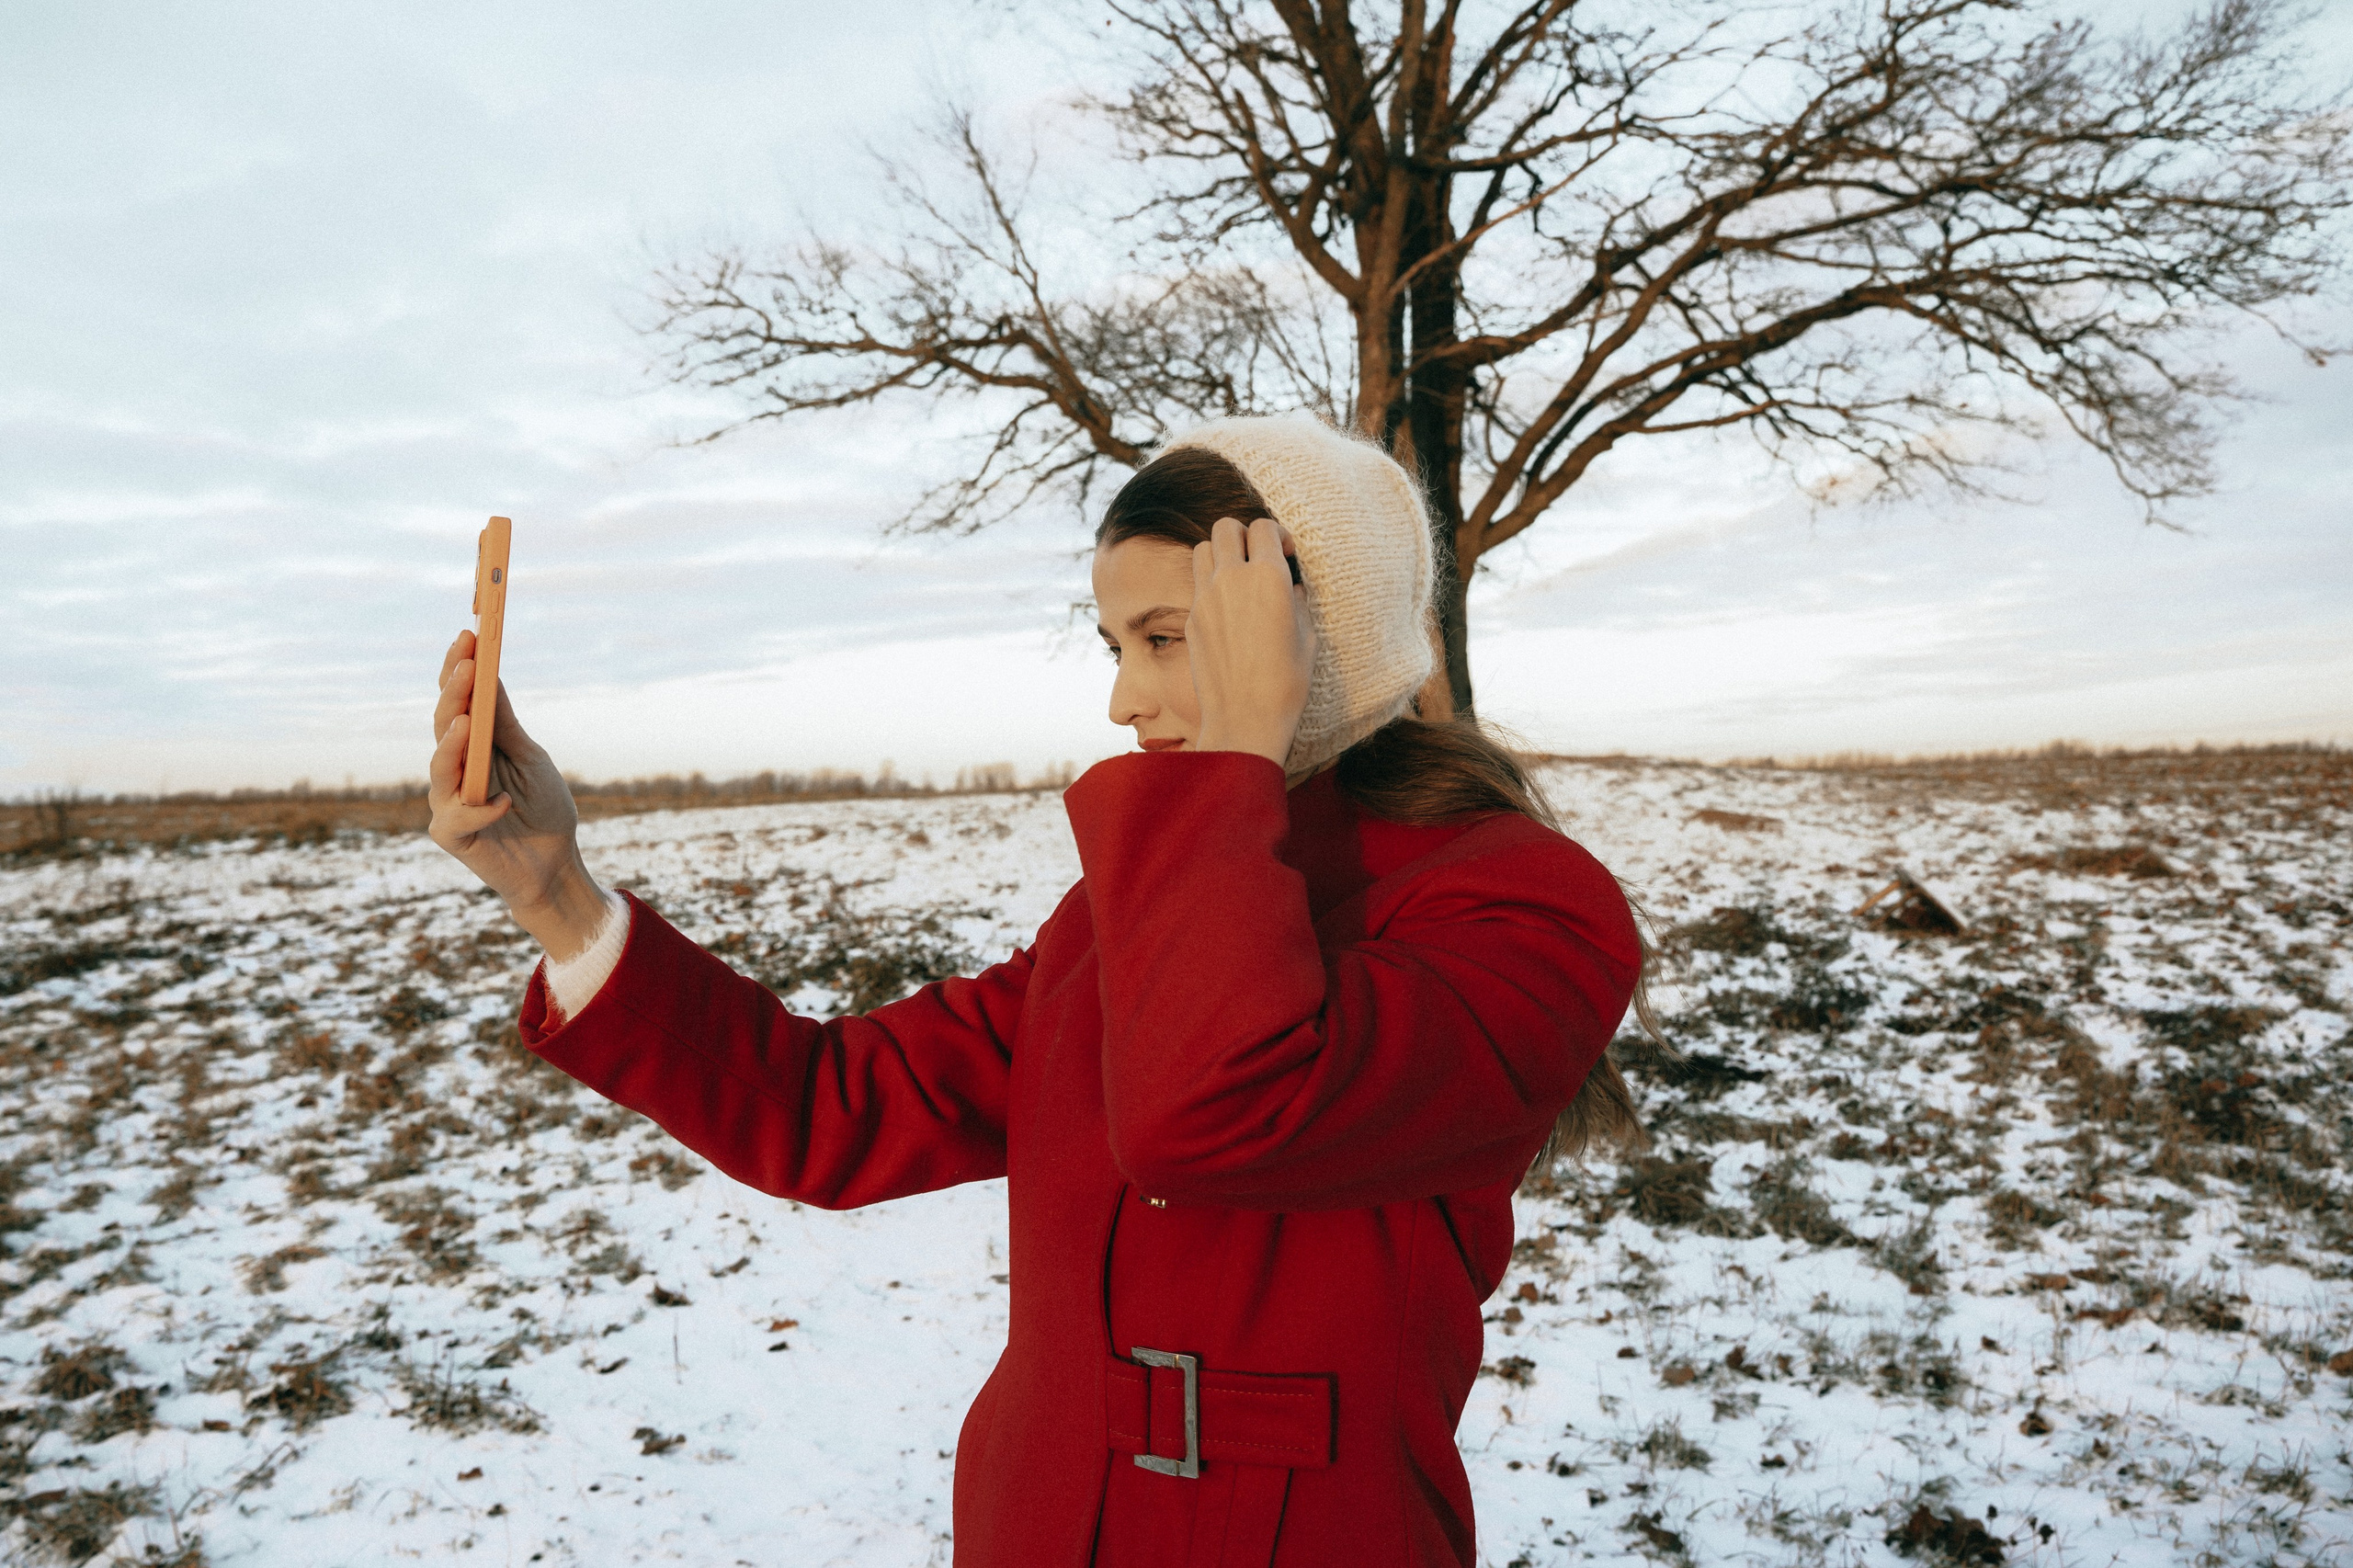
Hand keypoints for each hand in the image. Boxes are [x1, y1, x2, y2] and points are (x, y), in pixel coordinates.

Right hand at [427, 631, 607, 957]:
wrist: (555, 863)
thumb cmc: (543, 807)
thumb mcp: (530, 757)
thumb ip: (504, 723)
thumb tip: (489, 674)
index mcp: (471, 744)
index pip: (456, 701)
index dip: (456, 669)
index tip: (468, 635)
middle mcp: (452, 769)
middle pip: (443, 726)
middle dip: (453, 694)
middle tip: (466, 664)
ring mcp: (448, 802)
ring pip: (439, 769)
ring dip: (452, 745)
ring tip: (466, 722)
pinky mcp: (452, 835)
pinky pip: (459, 816)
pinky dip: (482, 809)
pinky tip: (504, 802)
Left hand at [1187, 516, 1316, 768]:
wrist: (1245, 719)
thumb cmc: (1285, 682)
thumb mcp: (1307, 636)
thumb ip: (1296, 600)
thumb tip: (1290, 586)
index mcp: (1267, 576)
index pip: (1263, 527)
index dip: (1277, 534)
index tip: (1286, 554)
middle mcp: (1231, 578)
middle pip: (1226, 526)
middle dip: (1244, 534)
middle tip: (1258, 556)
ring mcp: (1206, 597)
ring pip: (1203, 548)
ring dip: (1220, 552)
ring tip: (1237, 575)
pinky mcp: (1191, 618)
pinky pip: (1197, 583)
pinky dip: (1210, 583)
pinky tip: (1227, 608)